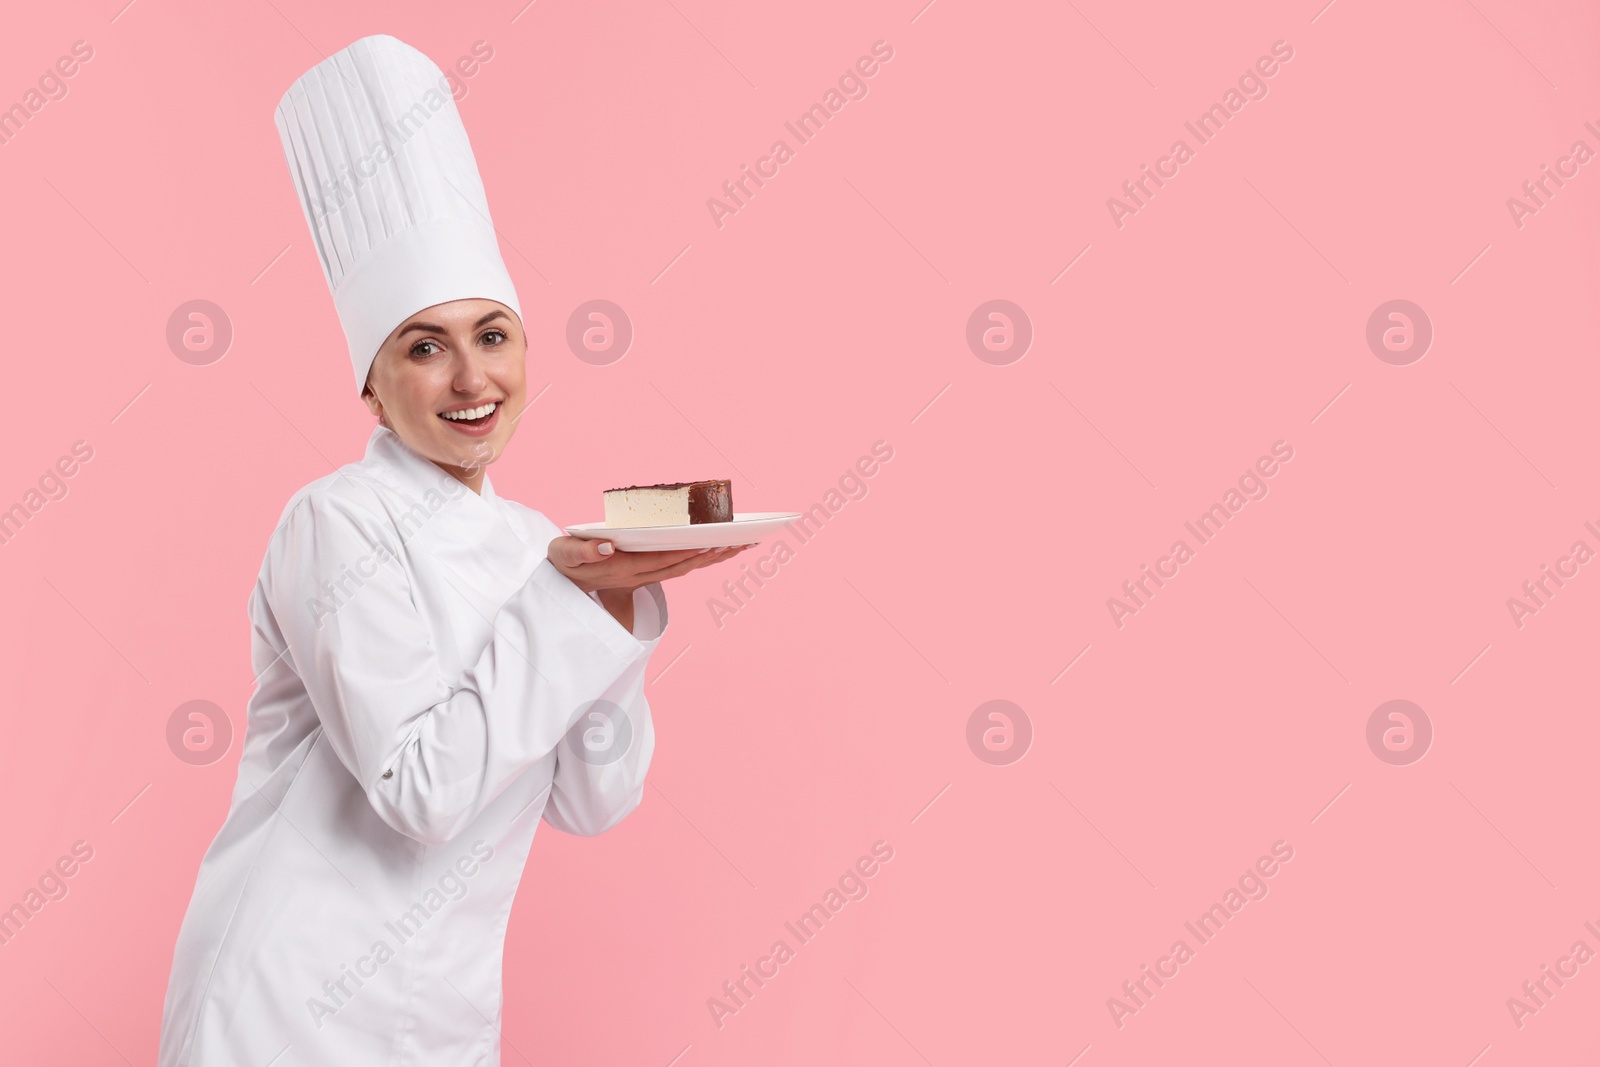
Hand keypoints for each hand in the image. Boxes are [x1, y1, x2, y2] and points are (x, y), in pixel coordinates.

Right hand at [546, 536, 753, 594]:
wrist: (564, 581)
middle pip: (682, 566)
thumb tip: (607, 547)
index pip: (660, 561)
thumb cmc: (565, 563)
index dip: (683, 554)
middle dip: (710, 557)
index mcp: (624, 569)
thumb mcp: (566, 555)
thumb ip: (583, 551)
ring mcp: (645, 575)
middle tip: (739, 544)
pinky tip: (719, 549)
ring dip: (712, 558)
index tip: (706, 545)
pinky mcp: (647, 571)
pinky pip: (680, 565)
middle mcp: (640, 575)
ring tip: (740, 545)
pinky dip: (701, 558)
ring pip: (685, 568)